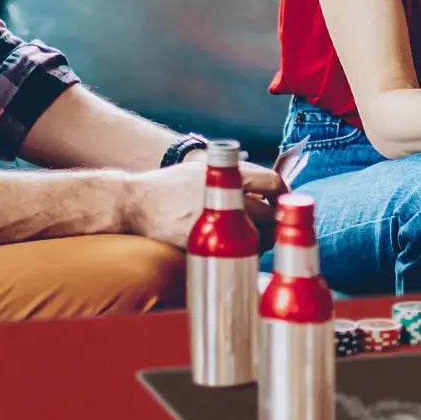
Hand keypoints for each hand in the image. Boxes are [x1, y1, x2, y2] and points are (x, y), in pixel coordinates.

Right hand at [124, 157, 281, 248]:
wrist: (138, 203)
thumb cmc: (171, 185)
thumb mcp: (203, 169)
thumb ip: (232, 175)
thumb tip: (263, 186)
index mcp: (228, 175)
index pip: (272, 181)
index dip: (282, 191)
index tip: (281, 198)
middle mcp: (224, 198)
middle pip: (270, 212)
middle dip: (276, 219)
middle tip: (274, 222)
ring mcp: (214, 221)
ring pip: (257, 235)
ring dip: (264, 237)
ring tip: (259, 236)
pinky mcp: (204, 242)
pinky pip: (234, 250)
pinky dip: (242, 250)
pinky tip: (238, 246)